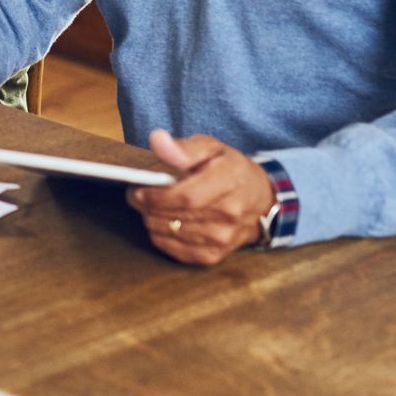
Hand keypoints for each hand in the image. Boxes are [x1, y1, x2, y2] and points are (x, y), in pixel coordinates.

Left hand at [126, 129, 276, 265]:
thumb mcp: (212, 148)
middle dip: (147, 207)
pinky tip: (161, 222)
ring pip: (171, 233)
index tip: (137, 189)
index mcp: (230, 181)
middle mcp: (230, 214)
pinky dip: (161, 236)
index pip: (187, 197)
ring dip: (151, 220)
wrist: (259, 200)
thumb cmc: (230, 170)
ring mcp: (223, 238)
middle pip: (176, 216)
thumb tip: (157, 140)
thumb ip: (184, 148)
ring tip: (149, 206)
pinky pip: (176, 251)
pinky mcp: (214, 255)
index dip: (157, 196)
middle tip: (136, 195)